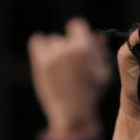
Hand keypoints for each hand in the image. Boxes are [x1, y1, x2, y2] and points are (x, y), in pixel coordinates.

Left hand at [28, 17, 111, 137]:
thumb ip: (100, 52)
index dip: (78, 36)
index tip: (78, 46)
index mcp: (84, 48)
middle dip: (67, 47)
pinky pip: (36, 41)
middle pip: (64, 37)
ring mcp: (52, 55)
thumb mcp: (103, 73)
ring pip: (51, 41)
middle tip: (70, 65)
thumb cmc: (90, 95)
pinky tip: (45, 57)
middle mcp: (67, 48)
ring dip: (54, 50)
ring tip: (60, 69)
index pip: (76, 25)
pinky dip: (40, 46)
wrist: (72, 114)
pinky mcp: (40, 63)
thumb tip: (97, 36)